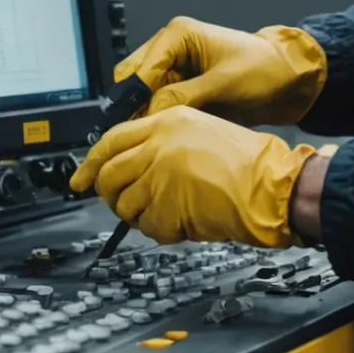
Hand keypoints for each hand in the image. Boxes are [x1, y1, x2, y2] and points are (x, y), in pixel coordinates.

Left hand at [69, 106, 314, 246]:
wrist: (273, 186)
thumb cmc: (249, 164)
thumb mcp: (202, 132)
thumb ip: (164, 143)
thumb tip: (131, 167)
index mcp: (166, 122)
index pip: (110, 140)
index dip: (90, 163)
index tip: (80, 179)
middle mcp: (158, 145)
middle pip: (108, 174)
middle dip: (109, 195)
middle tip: (120, 205)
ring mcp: (160, 176)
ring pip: (124, 204)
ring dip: (138, 216)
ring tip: (164, 214)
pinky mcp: (167, 206)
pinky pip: (147, 226)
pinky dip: (160, 231)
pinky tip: (181, 224)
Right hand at [117, 16, 327, 126]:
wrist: (287, 78)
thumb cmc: (261, 71)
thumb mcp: (224, 83)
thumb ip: (185, 95)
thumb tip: (150, 113)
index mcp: (177, 35)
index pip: (141, 68)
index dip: (133, 98)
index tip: (130, 128)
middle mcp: (168, 48)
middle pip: (132, 79)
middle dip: (132, 106)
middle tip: (138, 136)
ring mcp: (172, 68)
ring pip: (140, 94)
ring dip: (142, 114)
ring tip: (146, 140)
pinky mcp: (180, 87)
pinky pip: (156, 103)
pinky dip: (155, 118)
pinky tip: (158, 136)